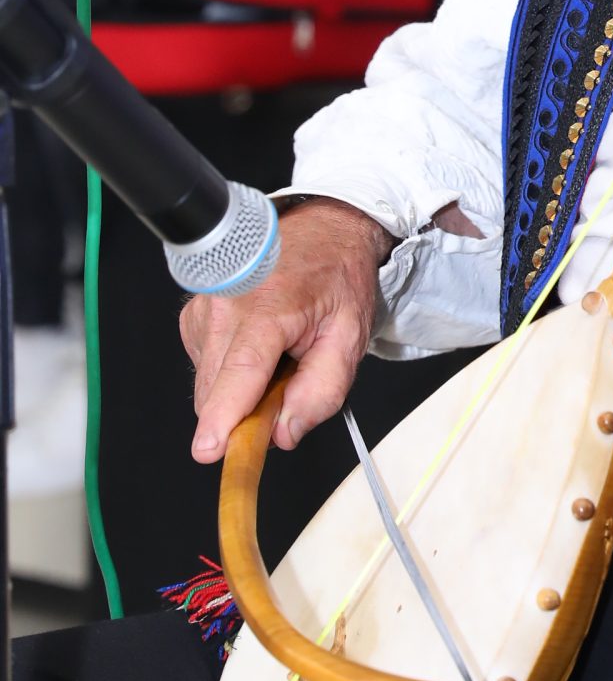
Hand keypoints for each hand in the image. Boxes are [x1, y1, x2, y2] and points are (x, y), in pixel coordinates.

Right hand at [181, 197, 395, 463]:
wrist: (320, 230)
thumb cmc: (336, 278)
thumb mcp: (350, 336)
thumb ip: (322, 390)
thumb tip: (284, 433)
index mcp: (268, 308)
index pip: (239, 373)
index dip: (223, 416)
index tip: (209, 450)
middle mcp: (225, 306)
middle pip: (218, 388)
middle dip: (245, 412)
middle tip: (288, 389)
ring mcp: (203, 309)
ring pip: (210, 382)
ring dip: (240, 390)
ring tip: (279, 357)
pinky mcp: (193, 317)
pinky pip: (206, 366)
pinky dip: (231, 373)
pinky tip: (258, 350)